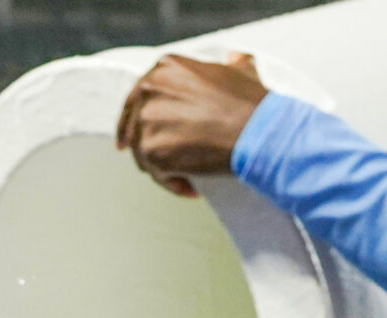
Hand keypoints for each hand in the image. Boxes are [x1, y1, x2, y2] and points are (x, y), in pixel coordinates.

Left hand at [117, 53, 269, 197]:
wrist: (257, 130)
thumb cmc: (251, 103)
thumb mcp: (240, 70)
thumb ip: (229, 65)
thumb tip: (235, 59)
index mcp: (165, 67)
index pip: (138, 95)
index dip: (134, 116)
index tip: (130, 136)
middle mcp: (150, 89)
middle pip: (134, 124)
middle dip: (139, 145)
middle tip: (148, 163)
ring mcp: (148, 119)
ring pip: (143, 153)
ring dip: (162, 169)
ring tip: (185, 178)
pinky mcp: (152, 149)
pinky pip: (156, 173)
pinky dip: (173, 184)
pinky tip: (191, 188)